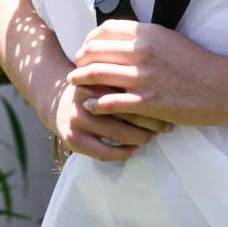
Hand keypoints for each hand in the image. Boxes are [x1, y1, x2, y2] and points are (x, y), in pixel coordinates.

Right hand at [48, 76, 170, 162]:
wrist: (57, 103)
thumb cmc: (95, 89)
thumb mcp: (107, 74)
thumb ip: (129, 73)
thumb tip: (169, 82)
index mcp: (96, 77)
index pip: (132, 90)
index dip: (154, 101)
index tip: (169, 107)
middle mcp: (86, 97)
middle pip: (128, 112)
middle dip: (153, 122)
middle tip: (167, 126)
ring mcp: (78, 119)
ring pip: (120, 134)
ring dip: (142, 138)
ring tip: (152, 137)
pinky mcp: (73, 139)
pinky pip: (105, 152)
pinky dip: (124, 153)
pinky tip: (133, 149)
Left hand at [68, 18, 227, 126]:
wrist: (224, 88)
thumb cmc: (198, 64)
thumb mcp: (170, 40)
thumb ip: (145, 38)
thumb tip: (122, 39)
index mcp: (148, 34)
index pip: (105, 30)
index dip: (90, 39)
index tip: (85, 47)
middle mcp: (142, 52)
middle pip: (95, 50)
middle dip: (81, 59)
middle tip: (76, 66)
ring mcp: (143, 78)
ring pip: (97, 74)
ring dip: (80, 78)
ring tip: (74, 82)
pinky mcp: (147, 102)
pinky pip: (110, 102)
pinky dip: (95, 103)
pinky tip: (89, 105)